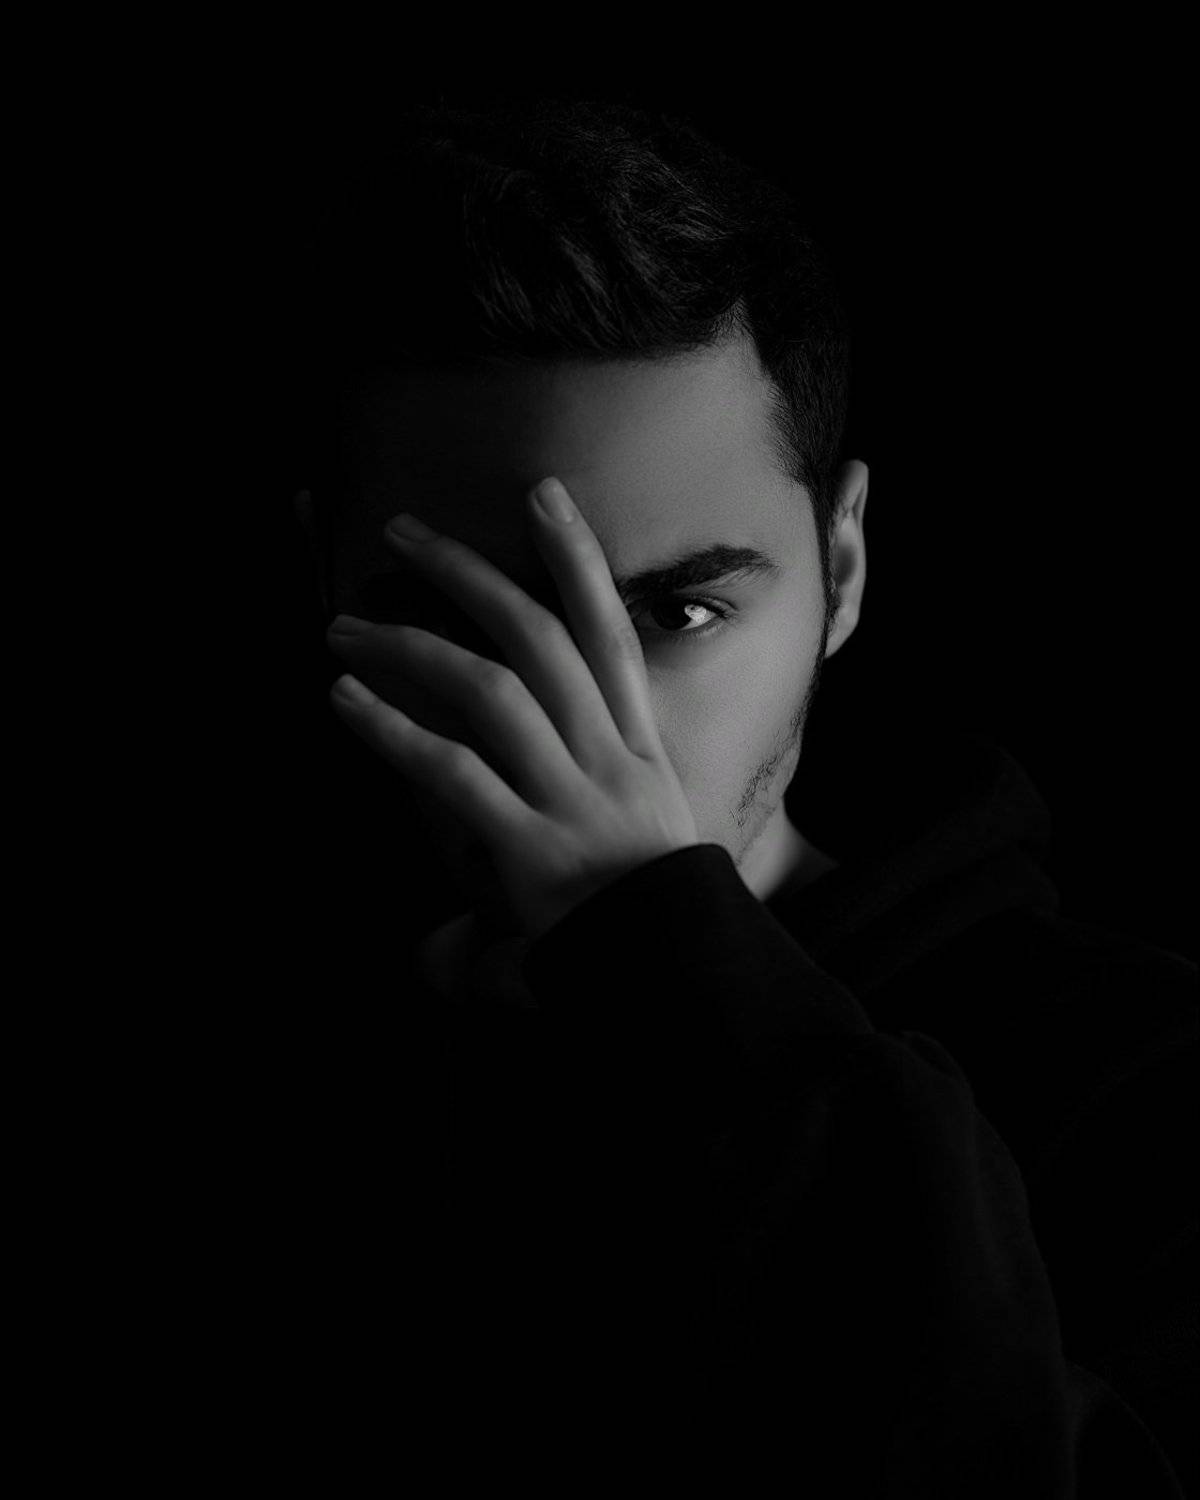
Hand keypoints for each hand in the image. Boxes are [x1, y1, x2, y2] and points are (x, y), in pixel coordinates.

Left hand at [325, 477, 699, 946]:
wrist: (684, 978)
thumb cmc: (653, 917)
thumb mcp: (630, 851)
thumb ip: (569, 819)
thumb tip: (471, 875)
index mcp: (640, 746)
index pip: (611, 631)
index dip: (577, 557)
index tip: (542, 493)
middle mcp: (610, 757)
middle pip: (538, 638)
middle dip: (468, 573)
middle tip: (404, 534)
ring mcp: (574, 799)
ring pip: (489, 691)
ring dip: (409, 647)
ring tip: (343, 629)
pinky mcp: (533, 847)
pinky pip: (453, 774)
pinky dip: (391, 732)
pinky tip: (344, 704)